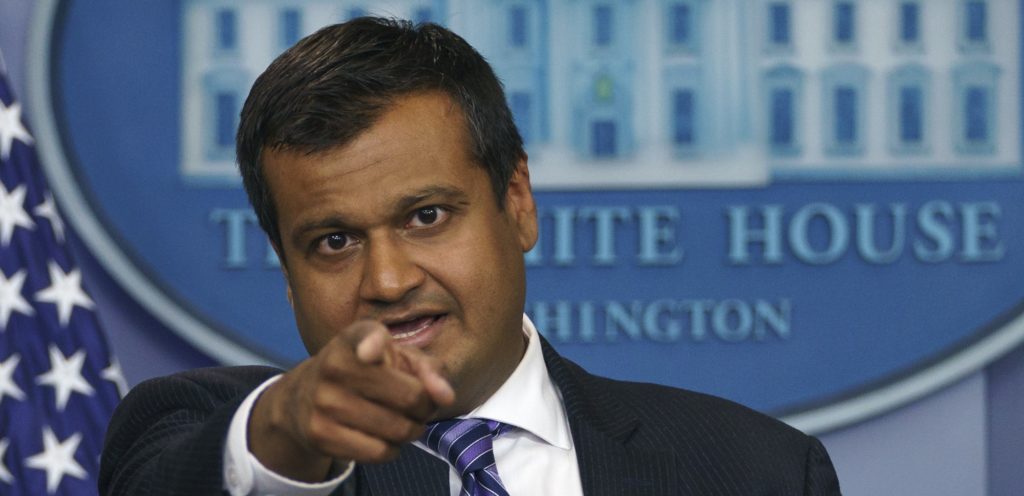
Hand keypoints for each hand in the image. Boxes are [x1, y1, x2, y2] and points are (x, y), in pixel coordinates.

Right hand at [248, 320, 454, 481]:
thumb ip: (429, 369)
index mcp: (354, 337)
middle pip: (410, 397)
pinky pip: (380, 452)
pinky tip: (384, 438)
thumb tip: (446, 396)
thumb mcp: (396, 358)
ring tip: (402, 421)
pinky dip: (393, 449)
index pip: (366, 337)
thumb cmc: (366, 372)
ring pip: (398, 430)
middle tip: (417, 406)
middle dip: (425, 408)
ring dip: (412, 431)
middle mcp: (334, 365)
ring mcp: (324, 402)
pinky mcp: (320, 434)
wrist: (304, 398)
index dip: (372, 345)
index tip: (369, 353)